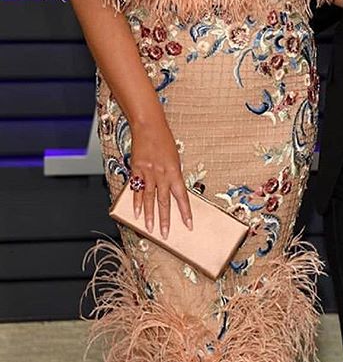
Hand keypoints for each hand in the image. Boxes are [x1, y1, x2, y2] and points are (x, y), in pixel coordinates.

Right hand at [130, 120, 192, 239]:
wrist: (148, 126)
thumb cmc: (164, 140)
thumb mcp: (175, 157)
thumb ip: (173, 174)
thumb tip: (173, 190)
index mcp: (174, 170)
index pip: (181, 196)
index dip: (185, 212)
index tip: (188, 225)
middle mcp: (161, 174)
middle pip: (164, 201)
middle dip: (165, 219)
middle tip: (166, 235)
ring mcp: (148, 173)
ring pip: (149, 199)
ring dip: (149, 215)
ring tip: (150, 229)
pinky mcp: (136, 171)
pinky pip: (136, 190)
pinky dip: (136, 202)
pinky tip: (136, 213)